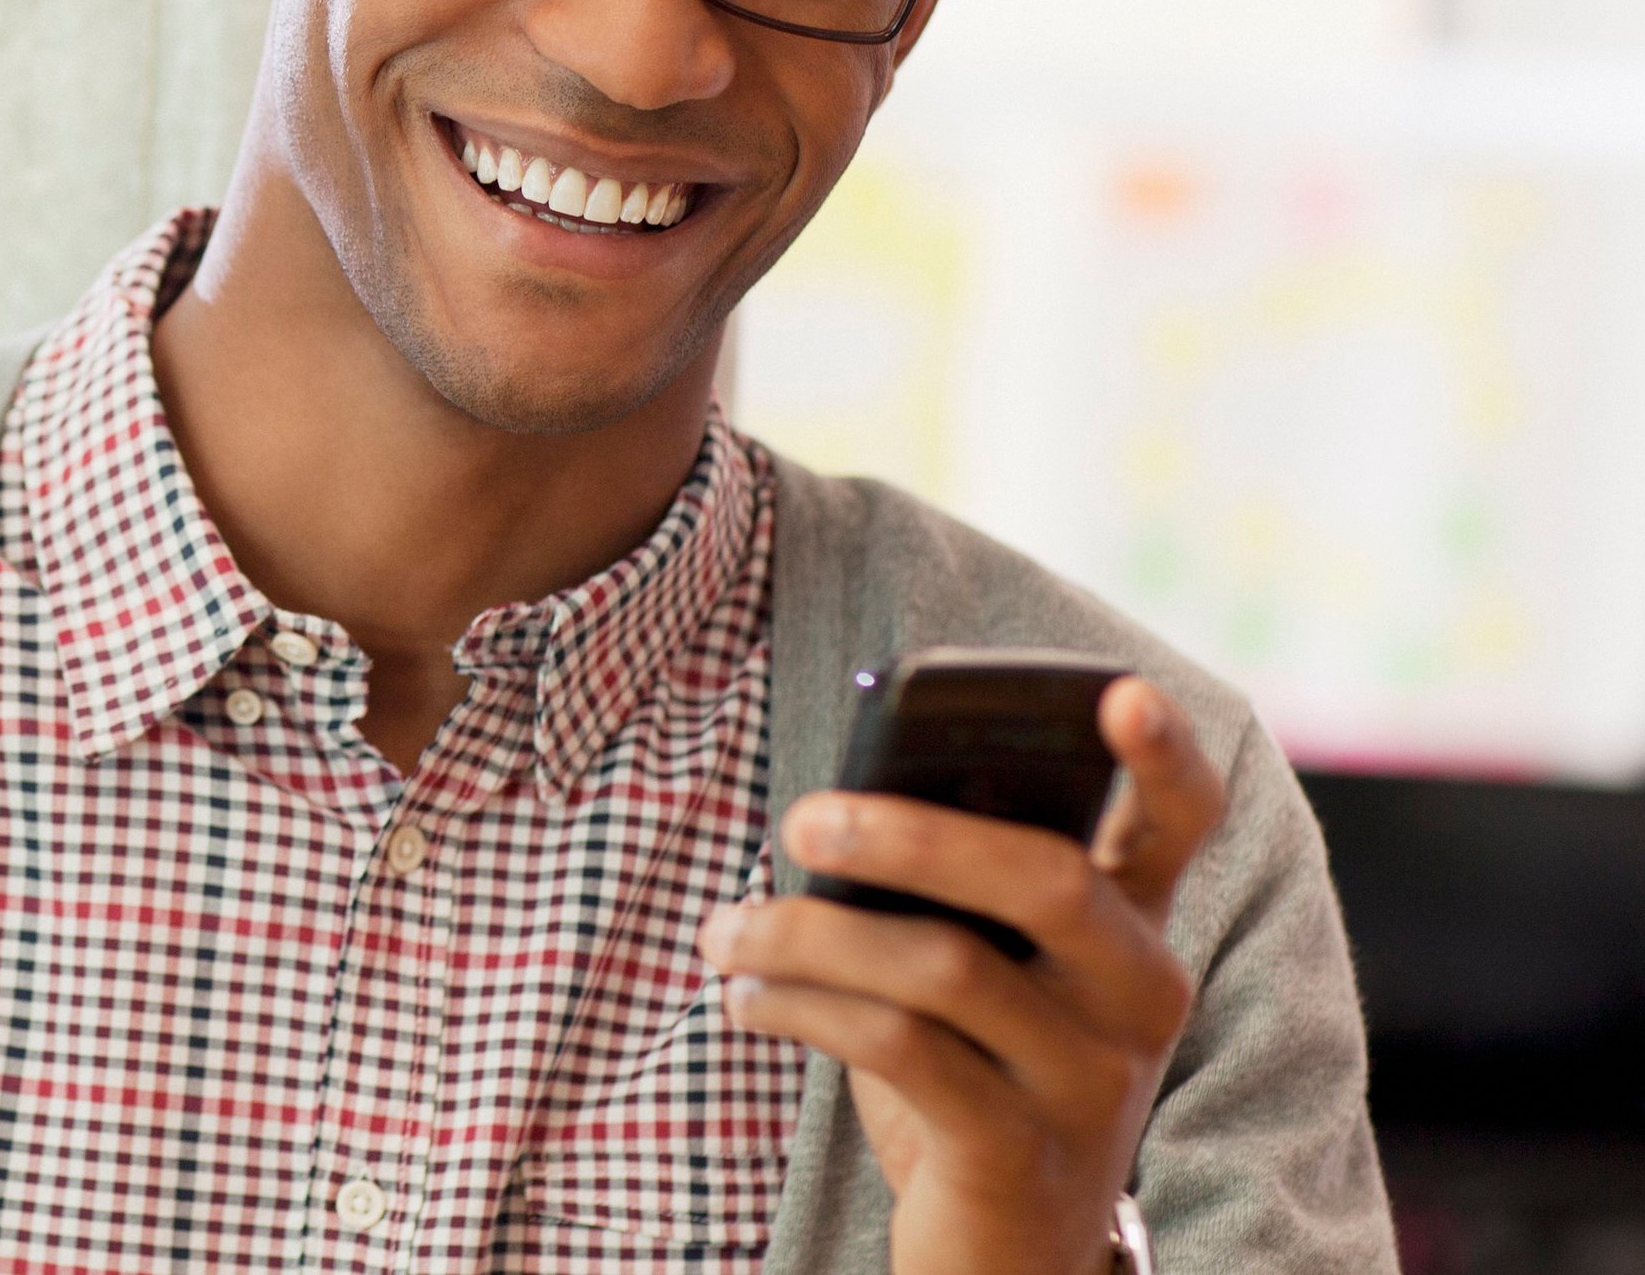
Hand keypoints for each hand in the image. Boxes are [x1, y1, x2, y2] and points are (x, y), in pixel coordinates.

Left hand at [696, 677, 1222, 1274]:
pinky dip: (801, 1006)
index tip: (1117, 690)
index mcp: (1133, 927)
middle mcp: (1140, 995)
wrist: (1003, 1255)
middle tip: (800, 818)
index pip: (1181, 823)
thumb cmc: (971, 1071)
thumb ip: (946, 892)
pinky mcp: (1019, 1152)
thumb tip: (837, 809)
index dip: (1161, 754)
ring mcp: (1091, 1079)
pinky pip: (899, 1046)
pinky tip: (743, 997)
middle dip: (911, 832)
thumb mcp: (973, 973)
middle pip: (1048, 877)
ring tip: (727, 931)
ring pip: (947, 964)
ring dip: (809, 932)